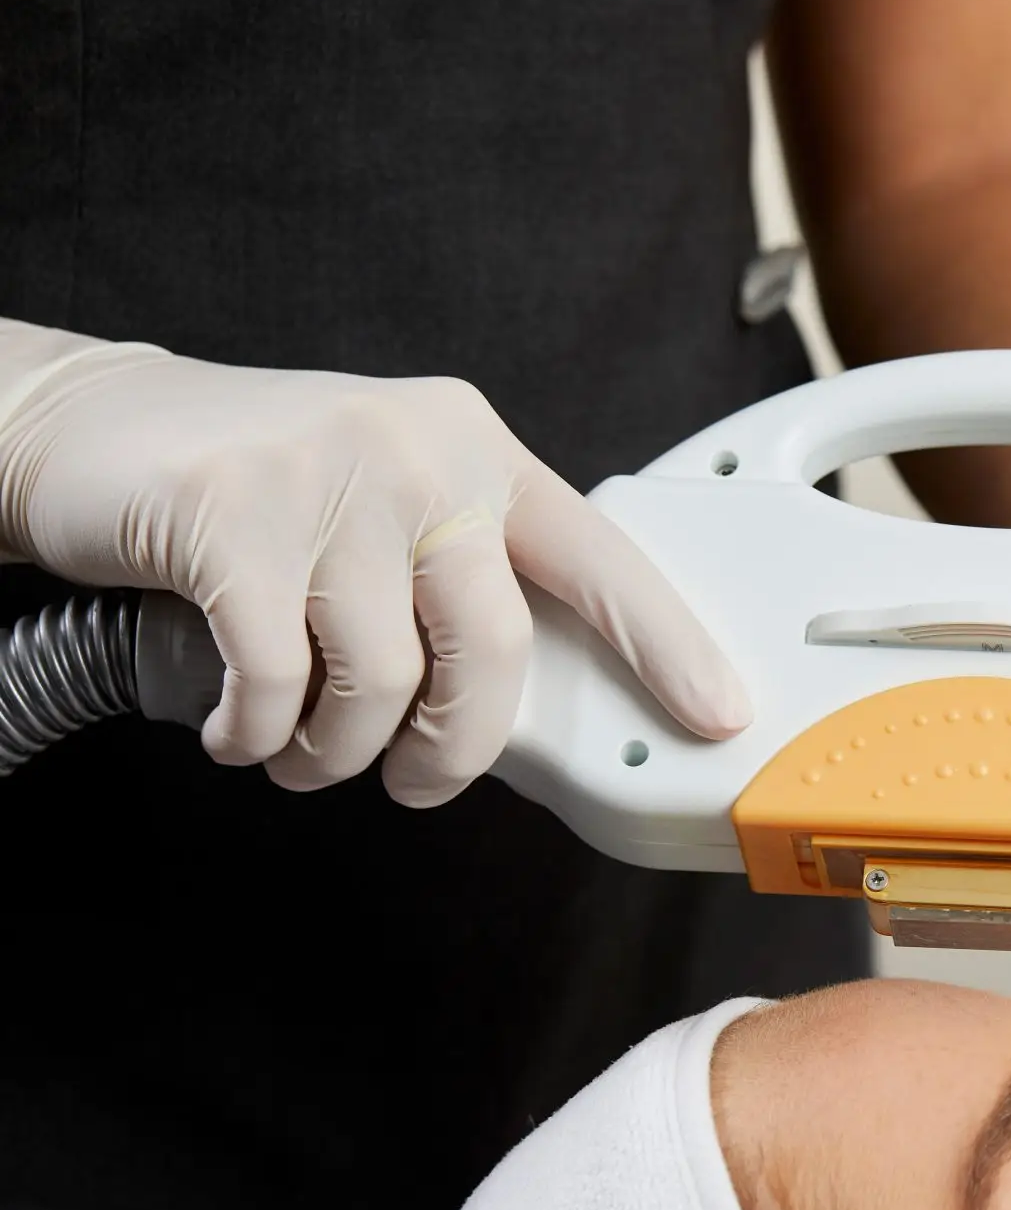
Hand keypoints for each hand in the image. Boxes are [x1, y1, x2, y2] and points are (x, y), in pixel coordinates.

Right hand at [0, 333, 750, 804]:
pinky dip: (256, 733)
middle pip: (494, 652)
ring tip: (299, 749)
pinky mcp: (234, 519)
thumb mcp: (391, 503)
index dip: (668, 644)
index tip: (718, 713)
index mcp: (480, 453)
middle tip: (413, 781)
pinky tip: (238, 727)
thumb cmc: (260, 487)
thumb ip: (461, 577)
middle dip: (454, 751)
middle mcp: (422, 456)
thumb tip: (519, 706)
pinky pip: (279, 682)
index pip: (602, 558)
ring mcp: (329, 480)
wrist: (93, 428)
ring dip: (337, 752)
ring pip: (383, 682)